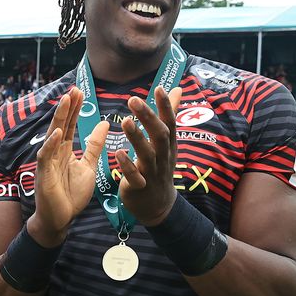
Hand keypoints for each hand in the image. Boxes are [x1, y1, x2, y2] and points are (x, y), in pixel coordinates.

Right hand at [28, 87, 108, 246]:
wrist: (61, 219)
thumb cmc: (71, 194)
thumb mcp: (89, 166)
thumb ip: (94, 146)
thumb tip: (104, 124)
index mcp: (64, 150)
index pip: (69, 125)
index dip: (74, 109)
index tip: (80, 91)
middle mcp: (54, 152)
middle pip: (60, 125)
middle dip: (67, 107)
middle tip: (74, 89)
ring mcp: (48, 162)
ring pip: (52, 135)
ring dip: (59, 118)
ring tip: (66, 101)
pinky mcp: (44, 175)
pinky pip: (47, 156)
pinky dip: (51, 144)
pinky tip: (57, 133)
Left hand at [115, 86, 181, 226]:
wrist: (159, 207)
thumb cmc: (159, 167)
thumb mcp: (167, 142)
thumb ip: (169, 115)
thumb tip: (177, 88)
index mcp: (169, 145)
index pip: (170, 123)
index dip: (166, 106)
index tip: (159, 88)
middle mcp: (163, 157)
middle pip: (160, 135)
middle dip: (148, 118)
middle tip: (134, 100)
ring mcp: (152, 173)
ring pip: (147, 154)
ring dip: (137, 138)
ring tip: (125, 122)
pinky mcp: (140, 187)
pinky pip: (134, 176)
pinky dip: (127, 165)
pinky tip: (117, 153)